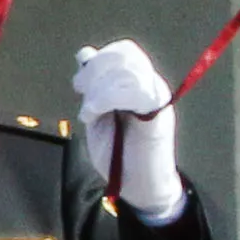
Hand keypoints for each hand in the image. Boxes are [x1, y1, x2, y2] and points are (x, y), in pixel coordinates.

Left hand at [71, 39, 182, 218]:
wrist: (139, 187)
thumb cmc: (119, 155)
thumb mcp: (99, 114)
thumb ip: (94, 87)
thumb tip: (85, 54)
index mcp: (139, 84)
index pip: (124, 51)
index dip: (100, 59)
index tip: (80, 83)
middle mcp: (151, 86)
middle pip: (124, 56)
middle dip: (95, 71)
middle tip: (80, 92)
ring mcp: (157, 99)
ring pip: (128, 70)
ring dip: (99, 88)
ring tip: (89, 111)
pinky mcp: (159, 115)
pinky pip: (137, 90)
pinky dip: (107, 97)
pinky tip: (95, 114)